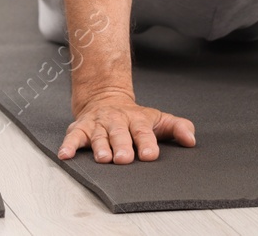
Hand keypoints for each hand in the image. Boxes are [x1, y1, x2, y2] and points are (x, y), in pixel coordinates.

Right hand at [58, 89, 195, 163]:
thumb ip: (177, 128)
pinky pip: (74, 137)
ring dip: (100, 147)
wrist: (105, 98)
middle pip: (120, 134)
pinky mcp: (81, 128)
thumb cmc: (134, 117)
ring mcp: (98, 125)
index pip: (143, 132)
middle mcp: (117, 121)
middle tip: (125, 158)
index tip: (150, 154)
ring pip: (99, 137)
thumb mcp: (157, 119)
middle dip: (122, 146)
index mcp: (137, 120)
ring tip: (103, 158)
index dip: (146, 143)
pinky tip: (66, 154)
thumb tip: (191, 139)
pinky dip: (69, 145)